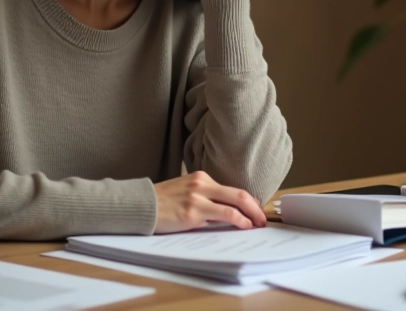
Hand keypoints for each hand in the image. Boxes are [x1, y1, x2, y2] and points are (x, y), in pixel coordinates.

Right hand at [153, 171, 267, 233]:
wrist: (141, 206)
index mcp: (201, 178)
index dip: (249, 202)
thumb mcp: (186, 192)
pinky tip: (243, 226)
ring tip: (257, 226)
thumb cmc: (163, 202)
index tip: (257, 211)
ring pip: (234, 205)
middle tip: (264, 220)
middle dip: (256, 208)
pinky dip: (237, 221)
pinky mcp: (192, 213)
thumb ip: (206, 198)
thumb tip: (228, 213)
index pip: (232, 189)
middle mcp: (201, 184)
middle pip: (239, 194)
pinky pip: (222, 216)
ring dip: (250, 217)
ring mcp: (197, 198)